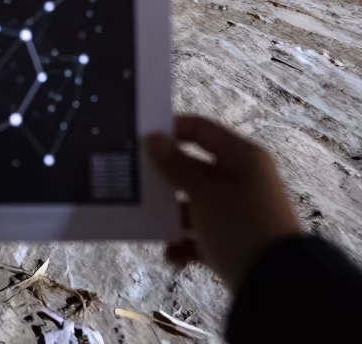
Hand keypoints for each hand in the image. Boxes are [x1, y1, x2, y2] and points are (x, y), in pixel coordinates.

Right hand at [147, 115, 300, 292]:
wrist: (276, 285)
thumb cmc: (239, 224)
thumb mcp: (204, 193)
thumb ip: (176, 165)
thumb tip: (154, 138)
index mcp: (241, 157)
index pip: (201, 130)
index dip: (172, 131)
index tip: (142, 140)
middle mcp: (241, 179)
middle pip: (195, 169)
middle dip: (167, 179)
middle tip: (137, 184)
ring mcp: (238, 212)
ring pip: (195, 204)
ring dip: (173, 216)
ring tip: (150, 226)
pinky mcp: (234, 242)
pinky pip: (202, 235)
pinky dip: (185, 244)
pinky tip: (172, 256)